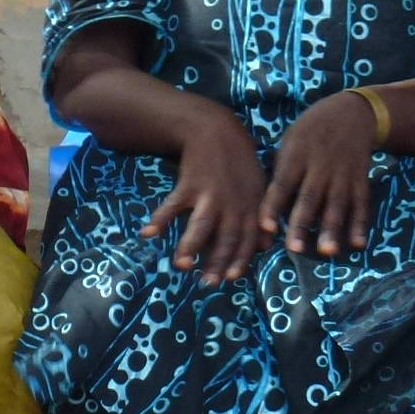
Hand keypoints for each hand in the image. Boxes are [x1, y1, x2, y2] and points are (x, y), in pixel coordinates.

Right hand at [142, 109, 265, 283]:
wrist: (216, 130)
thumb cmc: (238, 163)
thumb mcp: (257, 187)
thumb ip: (260, 217)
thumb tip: (266, 246)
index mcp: (250, 207)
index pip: (248, 238)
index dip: (240, 259)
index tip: (230, 278)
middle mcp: (232, 204)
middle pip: (226, 237)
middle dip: (217, 262)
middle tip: (207, 283)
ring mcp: (210, 195)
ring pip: (202, 225)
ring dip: (191, 246)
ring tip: (181, 265)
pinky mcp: (189, 185)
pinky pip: (173, 205)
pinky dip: (160, 219)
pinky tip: (148, 233)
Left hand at [262, 91, 378, 257]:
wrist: (351, 113)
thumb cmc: (309, 133)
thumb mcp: (288, 143)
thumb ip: (278, 172)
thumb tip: (258, 205)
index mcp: (296, 157)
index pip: (282, 184)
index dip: (273, 205)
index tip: (266, 227)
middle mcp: (319, 167)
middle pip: (309, 199)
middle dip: (302, 224)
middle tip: (295, 249)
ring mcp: (342, 175)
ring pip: (336, 205)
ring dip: (332, 229)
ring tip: (328, 251)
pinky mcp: (360, 180)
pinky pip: (361, 204)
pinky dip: (360, 224)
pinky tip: (357, 243)